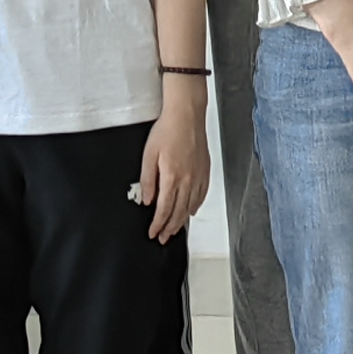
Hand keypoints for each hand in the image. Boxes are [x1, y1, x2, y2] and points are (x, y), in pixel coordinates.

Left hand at [137, 88, 210, 242]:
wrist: (187, 115)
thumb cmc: (168, 130)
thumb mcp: (149, 155)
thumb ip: (147, 180)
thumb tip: (147, 200)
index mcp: (172, 177)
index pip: (164, 209)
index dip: (158, 224)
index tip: (153, 233)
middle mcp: (188, 180)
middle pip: (179, 212)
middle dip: (170, 228)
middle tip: (163, 238)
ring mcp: (198, 176)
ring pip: (191, 206)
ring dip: (182, 221)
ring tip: (175, 229)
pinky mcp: (205, 170)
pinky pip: (201, 195)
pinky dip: (195, 206)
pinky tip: (191, 210)